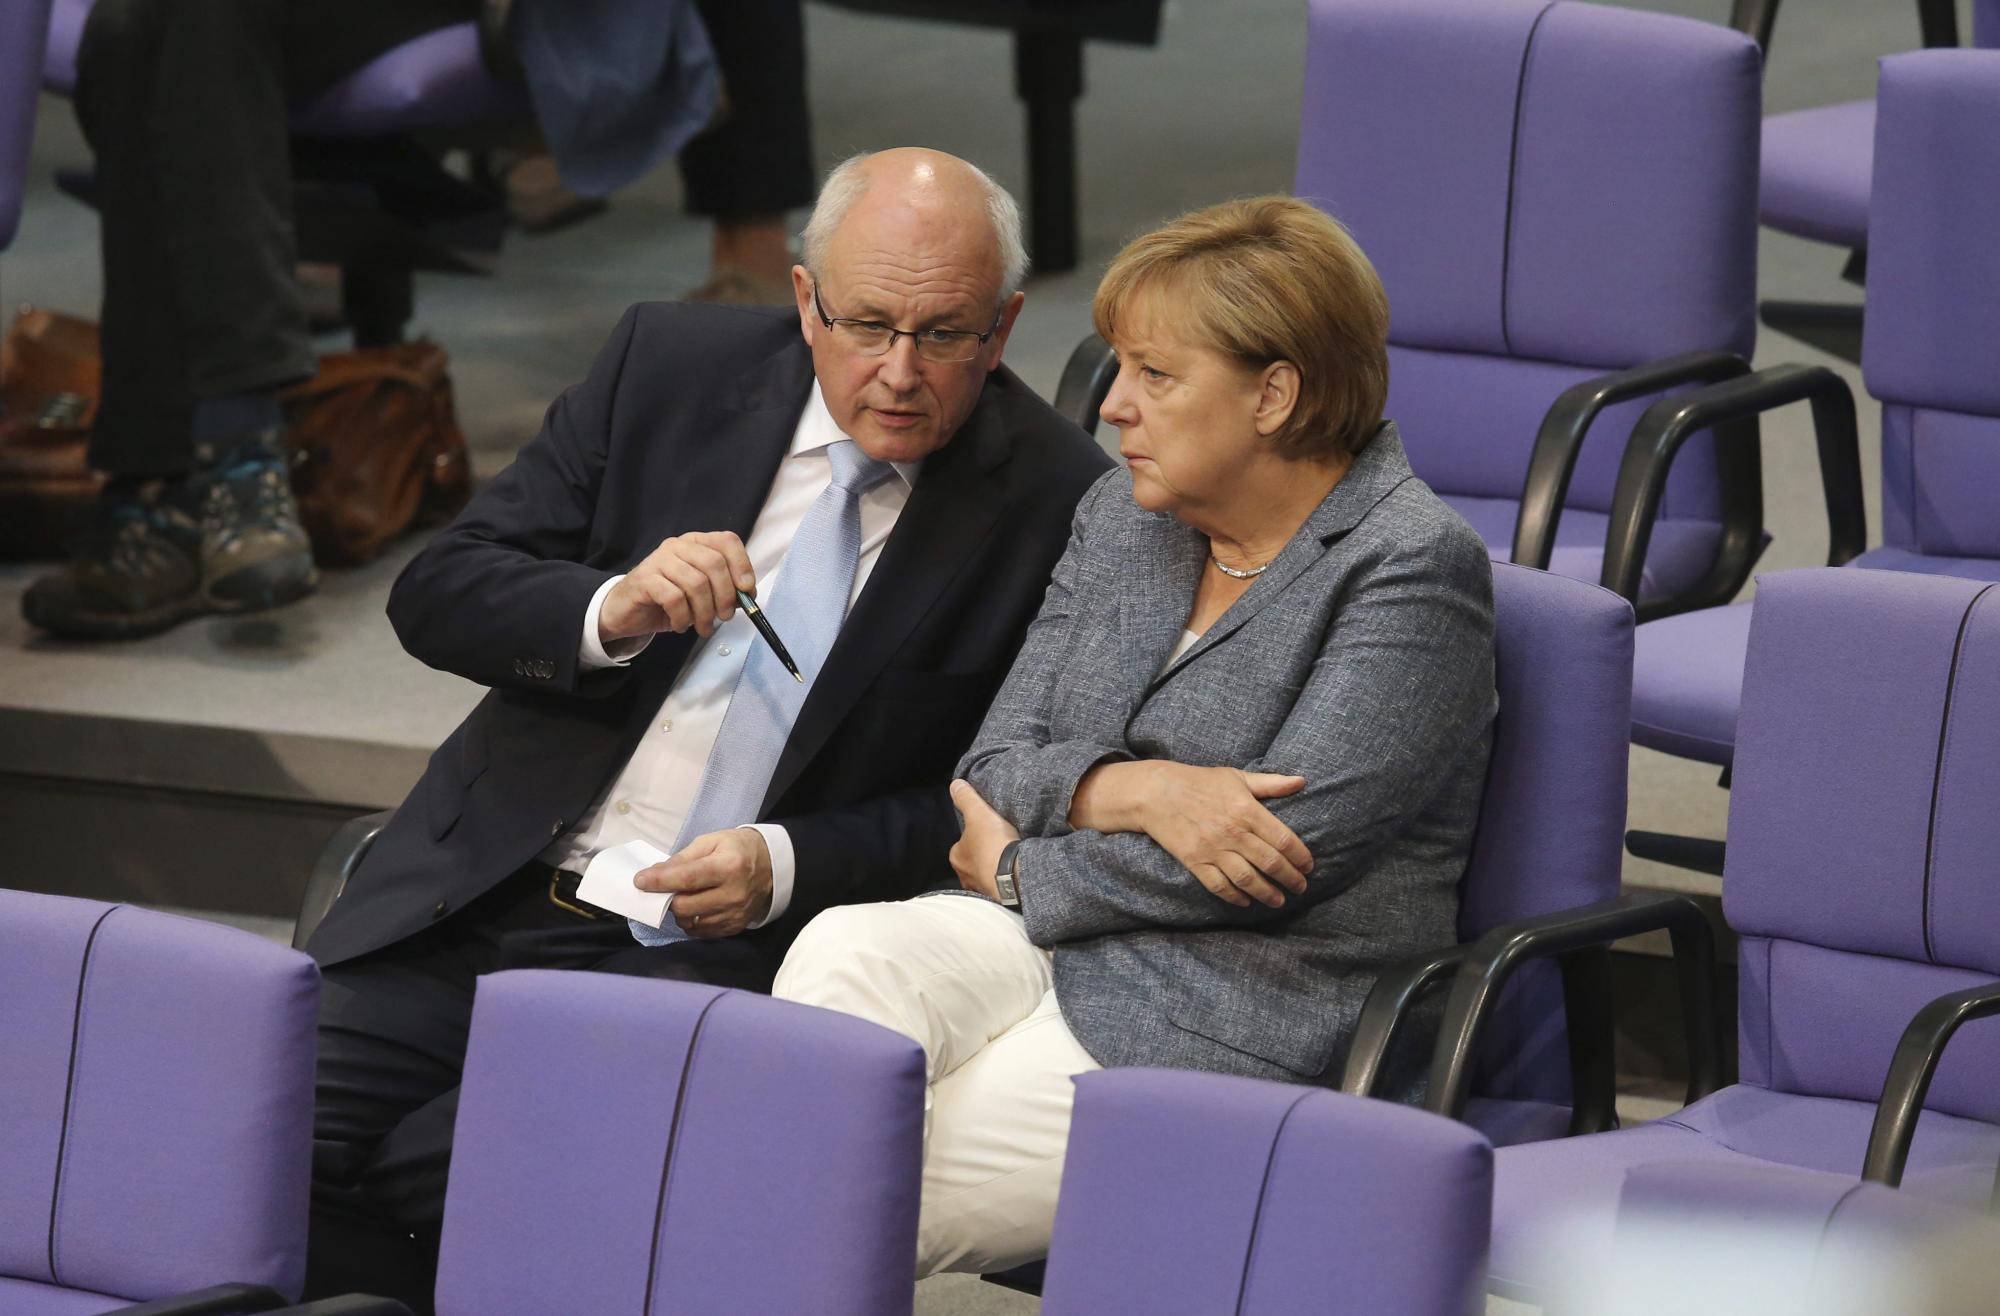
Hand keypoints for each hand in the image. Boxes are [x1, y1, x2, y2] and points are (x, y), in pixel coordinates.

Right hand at [600, 531, 755, 643]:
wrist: (627, 611)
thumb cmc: (668, 601)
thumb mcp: (702, 595)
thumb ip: (725, 590)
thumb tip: (747, 595)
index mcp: (696, 543)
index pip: (727, 541)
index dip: (742, 565)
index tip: (747, 591)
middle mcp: (679, 545)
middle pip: (714, 563)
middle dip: (725, 596)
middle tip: (724, 618)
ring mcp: (659, 559)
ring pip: (696, 583)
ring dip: (705, 612)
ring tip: (703, 627)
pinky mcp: (644, 579)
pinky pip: (674, 598)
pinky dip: (683, 617)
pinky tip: (681, 625)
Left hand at [634, 828, 772, 937]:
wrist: (771, 866)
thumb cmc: (737, 848)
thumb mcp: (710, 842)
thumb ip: (682, 859)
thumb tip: (654, 874)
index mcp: (729, 866)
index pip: (687, 879)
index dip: (659, 882)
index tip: (639, 881)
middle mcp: (733, 894)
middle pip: (684, 906)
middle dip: (666, 898)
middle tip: (664, 889)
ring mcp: (735, 914)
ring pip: (690, 922)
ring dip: (679, 911)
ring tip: (684, 897)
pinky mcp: (735, 927)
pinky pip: (701, 932)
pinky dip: (691, 921)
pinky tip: (696, 907)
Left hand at [947, 779, 1019, 900]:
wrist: (1014, 878)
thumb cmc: (992, 845)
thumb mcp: (979, 813)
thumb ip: (966, 798)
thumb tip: (955, 784)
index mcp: (956, 856)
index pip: (962, 843)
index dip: (974, 836)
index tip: (988, 832)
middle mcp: (963, 877)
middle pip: (973, 862)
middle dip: (984, 856)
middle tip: (1001, 847)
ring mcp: (980, 891)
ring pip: (985, 877)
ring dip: (995, 871)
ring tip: (1010, 862)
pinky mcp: (996, 901)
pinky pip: (999, 888)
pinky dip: (1004, 882)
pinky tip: (1015, 876)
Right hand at [1072, 761, 1311, 908]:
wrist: (1156, 792)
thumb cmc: (1200, 782)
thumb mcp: (1236, 777)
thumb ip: (1271, 783)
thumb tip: (1302, 781)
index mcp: (1247, 810)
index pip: (1284, 839)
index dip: (1300, 856)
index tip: (1309, 866)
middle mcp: (1233, 832)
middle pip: (1270, 863)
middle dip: (1290, 879)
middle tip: (1301, 888)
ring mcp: (1213, 849)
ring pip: (1247, 879)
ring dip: (1267, 893)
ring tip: (1279, 900)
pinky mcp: (1195, 861)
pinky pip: (1219, 886)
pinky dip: (1234, 897)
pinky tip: (1245, 902)